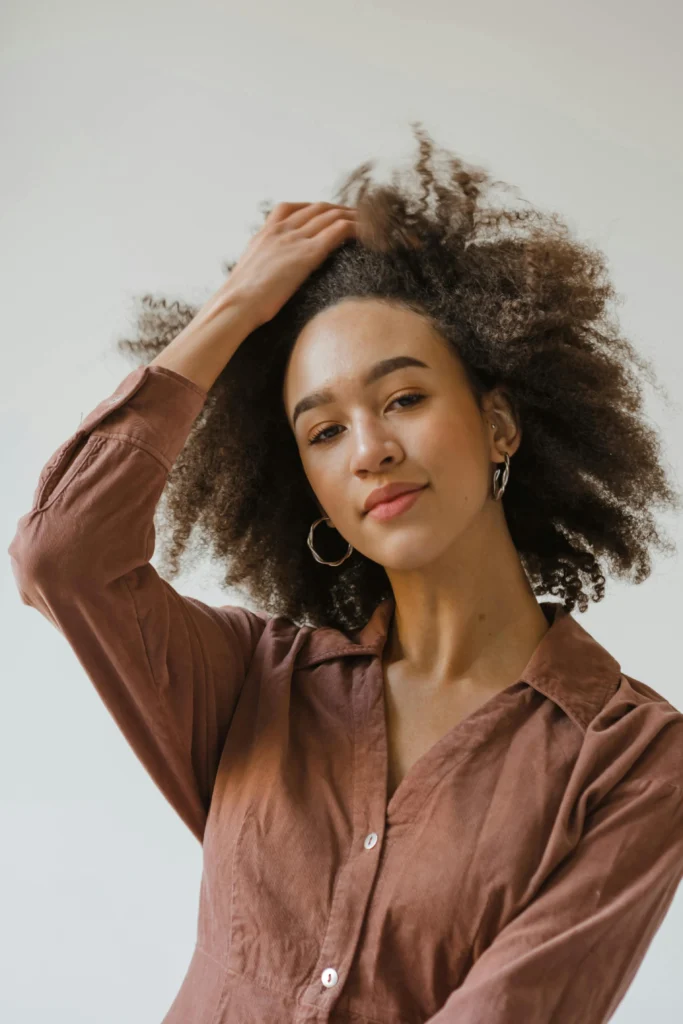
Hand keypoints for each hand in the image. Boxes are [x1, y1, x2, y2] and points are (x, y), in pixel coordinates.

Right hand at [209, 202, 357, 331]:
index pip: (294, 209)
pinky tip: (370, 233)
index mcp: (265, 233)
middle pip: (319, 209)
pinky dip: (357, 228)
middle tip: (359, 218)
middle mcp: (281, 230)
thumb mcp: (249, 278)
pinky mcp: (307, 253)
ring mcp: (294, 239)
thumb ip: (262, 271)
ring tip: (373, 223)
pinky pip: (339, 231)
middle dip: (341, 210)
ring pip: (332, 215)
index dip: (316, 209)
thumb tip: (267, 284)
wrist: (235, 305)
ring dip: (355, 217)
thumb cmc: (238, 302)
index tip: (329, 215)